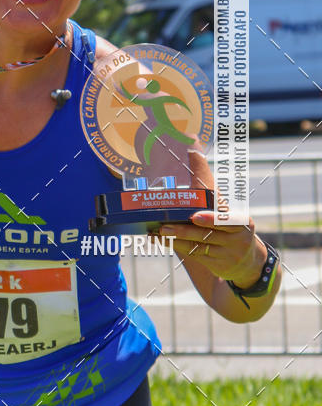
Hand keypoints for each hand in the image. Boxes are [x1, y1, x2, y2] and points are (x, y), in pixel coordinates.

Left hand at [159, 147, 265, 287]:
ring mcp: (229, 252)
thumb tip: (191, 141)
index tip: (194, 212)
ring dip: (176, 237)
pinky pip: (194, 254)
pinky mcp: (218, 264)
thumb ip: (206, 182)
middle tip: (164, 224)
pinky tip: (162, 240)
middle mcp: (237, 236)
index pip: (224, 212)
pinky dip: (177, 246)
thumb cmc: (228, 225)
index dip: (210, 212)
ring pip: (198, 244)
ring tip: (159, 231)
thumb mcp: (223, 206)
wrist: (247, 262)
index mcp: (240, 219)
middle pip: (208, 231)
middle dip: (185, 228)